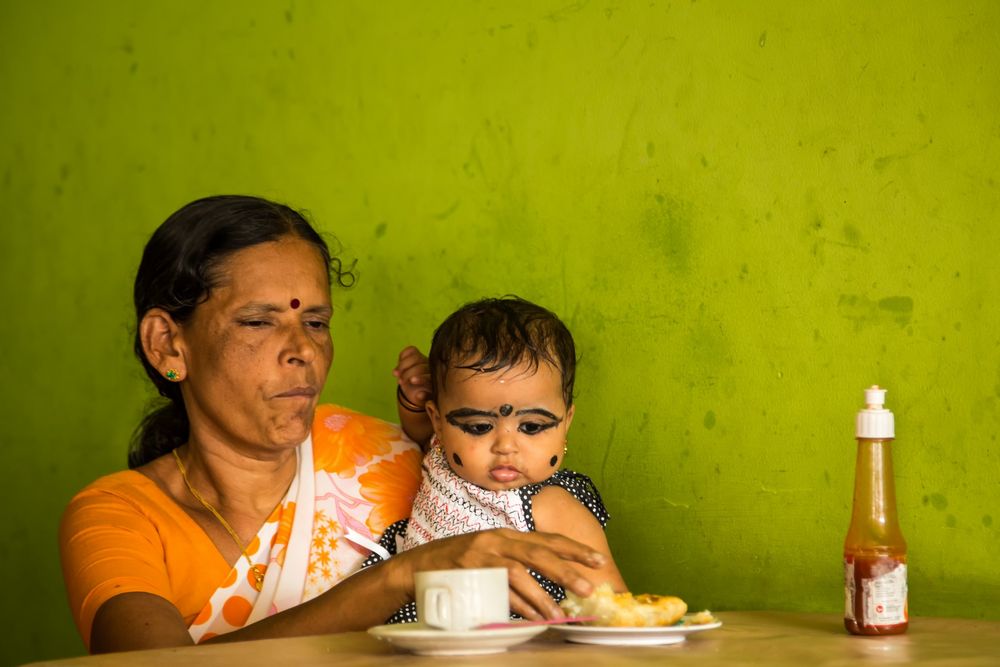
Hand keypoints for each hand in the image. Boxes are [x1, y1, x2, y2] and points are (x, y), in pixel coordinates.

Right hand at [393, 345, 430, 410]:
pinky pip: (410, 350)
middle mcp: (431, 367)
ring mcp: (423, 360)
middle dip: (408, 373)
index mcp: (436, 379)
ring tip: (396, 374)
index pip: (430, 376)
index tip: (412, 381)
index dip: (421, 378)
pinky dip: (403, 356)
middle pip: (421, 366)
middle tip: (400, 381)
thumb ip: (424, 398)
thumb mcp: (424, 399)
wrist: (417, 388)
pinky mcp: (416, 354)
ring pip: (414, 357)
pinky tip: (398, 364)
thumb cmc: (422, 395)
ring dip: (402, 365)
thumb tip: (419, 395)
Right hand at [399, 528, 605, 619]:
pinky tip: (531, 617)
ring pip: (519, 572)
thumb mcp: (489, 557)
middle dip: (566, 569)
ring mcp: (482, 554)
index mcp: (506, 535)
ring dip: (541, 595)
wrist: (415, 567)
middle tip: (588, 587)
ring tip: (559, 612)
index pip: (546, 538)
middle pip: (538, 552)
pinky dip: (516, 605)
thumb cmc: (458, 565)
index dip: (573, 549)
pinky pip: (497, 589)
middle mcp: (497, 540)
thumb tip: (547, 592)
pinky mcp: (468, 571)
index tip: (597, 560)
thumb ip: (516, 566)